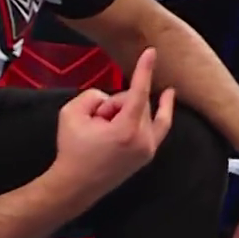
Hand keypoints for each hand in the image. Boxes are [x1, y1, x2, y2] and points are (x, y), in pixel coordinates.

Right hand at [53, 47, 175, 197]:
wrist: (76, 185)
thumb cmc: (72, 149)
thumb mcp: (71, 113)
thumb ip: (93, 95)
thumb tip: (109, 100)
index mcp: (126, 130)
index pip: (139, 92)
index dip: (144, 70)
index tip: (152, 51)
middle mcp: (144, 141)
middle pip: (137, 101)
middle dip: (116, 104)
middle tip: (97, 121)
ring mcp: (149, 149)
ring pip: (145, 112)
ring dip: (126, 111)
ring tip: (106, 126)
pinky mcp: (148, 154)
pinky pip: (159, 125)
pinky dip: (160, 111)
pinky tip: (167, 97)